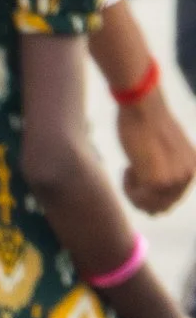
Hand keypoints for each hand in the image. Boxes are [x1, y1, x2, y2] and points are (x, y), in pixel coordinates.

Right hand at [117, 90, 195, 214]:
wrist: (144, 108)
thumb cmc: (148, 123)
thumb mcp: (166, 150)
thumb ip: (167, 169)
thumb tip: (156, 199)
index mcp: (193, 168)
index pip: (171, 201)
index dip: (150, 194)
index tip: (139, 174)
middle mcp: (188, 176)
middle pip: (160, 209)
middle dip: (141, 197)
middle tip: (132, 174)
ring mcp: (173, 181)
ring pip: (148, 207)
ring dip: (133, 193)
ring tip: (131, 169)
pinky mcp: (157, 182)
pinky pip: (137, 200)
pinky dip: (128, 188)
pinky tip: (129, 166)